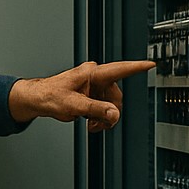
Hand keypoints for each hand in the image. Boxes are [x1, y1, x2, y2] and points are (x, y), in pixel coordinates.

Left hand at [9, 59, 155, 131]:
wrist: (37, 100)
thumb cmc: (49, 95)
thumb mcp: (73, 105)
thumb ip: (95, 109)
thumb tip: (113, 114)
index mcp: (92, 73)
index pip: (119, 69)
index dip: (136, 67)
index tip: (150, 64)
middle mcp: (95, 77)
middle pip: (116, 97)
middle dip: (109, 112)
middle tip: (98, 123)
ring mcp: (93, 87)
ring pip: (110, 105)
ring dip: (103, 117)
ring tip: (90, 124)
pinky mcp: (90, 95)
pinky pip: (103, 108)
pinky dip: (98, 117)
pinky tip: (89, 121)